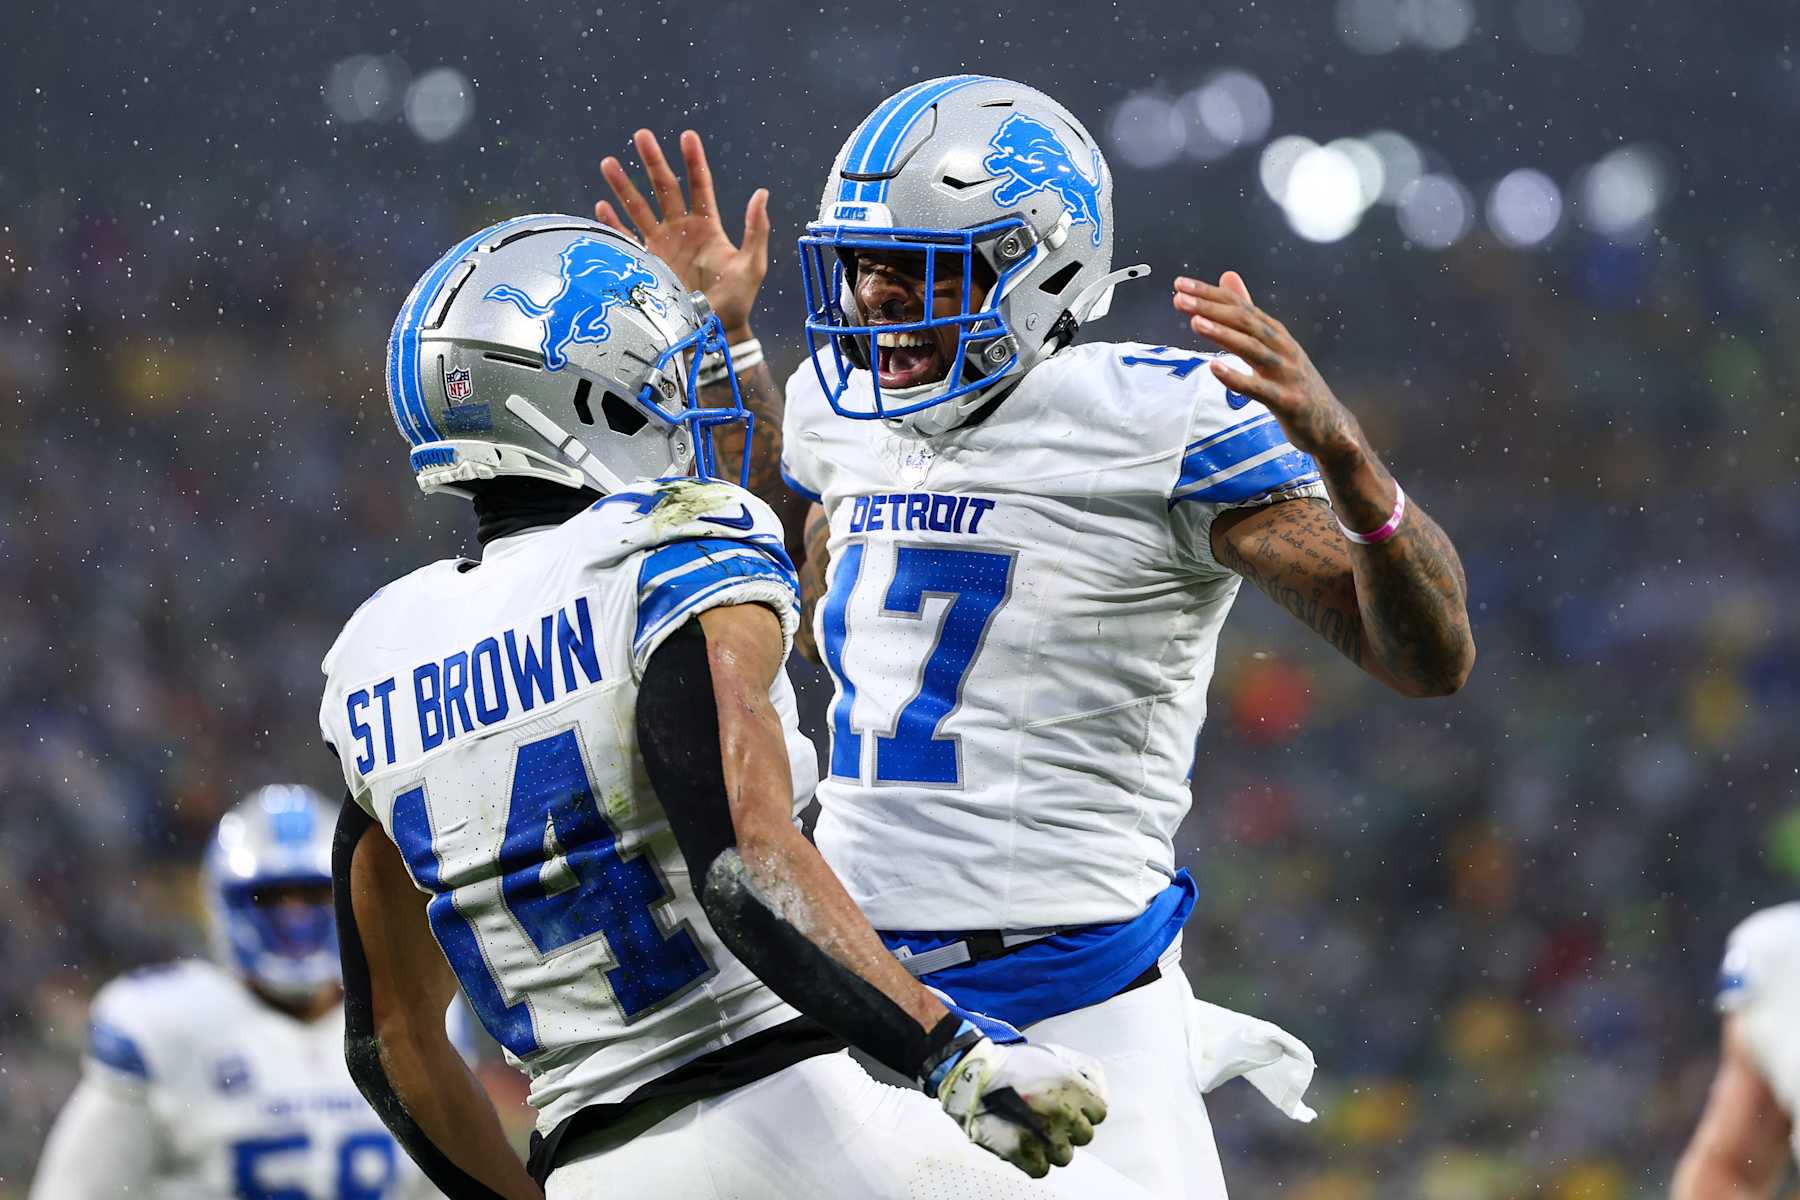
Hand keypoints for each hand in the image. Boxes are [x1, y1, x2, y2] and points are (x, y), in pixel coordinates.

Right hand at [597, 129, 769, 341]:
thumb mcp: (752, 265)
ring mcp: (662, 245)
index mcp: (707, 226)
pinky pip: (626, 239)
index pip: (699, 184)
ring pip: (639, 208)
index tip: (687, 136)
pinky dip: (613, 224)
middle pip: (664, 188)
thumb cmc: (737, 299)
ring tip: (608, 163)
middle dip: (653, 162)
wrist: (713, 330)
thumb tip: (762, 193)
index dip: (693, 160)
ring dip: (624, 186)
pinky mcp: (646, 263)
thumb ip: (756, 230)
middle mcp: (681, 230)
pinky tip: (600, 207)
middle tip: (641, 135)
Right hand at [934, 1038, 1107, 1177]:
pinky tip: (1025, 1144)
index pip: (1100, 1112)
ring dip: (1052, 1147)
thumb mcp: (1056, 1054)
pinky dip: (1034, 1160)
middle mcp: (1063, 1111)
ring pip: (1064, 1156)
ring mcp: (1044, 1135)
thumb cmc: (1014, 1062)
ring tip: (1034, 1132)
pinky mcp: (1022, 1152)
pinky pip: (1041, 1169)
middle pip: (1085, 1136)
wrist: (973, 1072)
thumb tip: (1100, 1095)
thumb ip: (1086, 1072)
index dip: (1085, 1109)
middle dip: (1070, 1129)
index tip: (1070, 1104)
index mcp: (1072, 1085)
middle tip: (1049, 1118)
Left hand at [1172, 271, 1364, 466]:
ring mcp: (1286, 373)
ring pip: (1253, 349)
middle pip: (1245, 321)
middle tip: (1180, 298)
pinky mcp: (1287, 400)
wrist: (1329, 424)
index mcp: (1275, 333)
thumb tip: (1228, 276)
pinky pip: (1260, 389)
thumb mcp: (1271, 345)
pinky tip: (1215, 368)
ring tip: (1195, 322)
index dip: (1210, 294)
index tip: (1180, 284)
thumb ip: (1247, 314)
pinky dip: (1237, 378)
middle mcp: (1282, 347)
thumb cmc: (1293, 383)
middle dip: (1211, 308)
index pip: (1240, 306)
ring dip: (1224, 335)